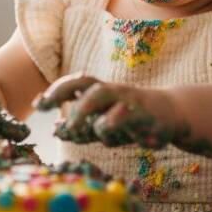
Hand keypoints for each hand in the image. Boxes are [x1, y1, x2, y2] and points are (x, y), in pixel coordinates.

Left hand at [33, 73, 183, 149]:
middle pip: (84, 81)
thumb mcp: (105, 126)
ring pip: (101, 93)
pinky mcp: (142, 112)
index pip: (74, 84)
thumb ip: (83, 128)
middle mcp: (112, 91)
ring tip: (71, 125)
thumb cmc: (134, 120)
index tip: (38, 104)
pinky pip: (123, 114)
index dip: (55, 91)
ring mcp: (127, 99)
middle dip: (61, 91)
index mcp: (101, 91)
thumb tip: (56, 131)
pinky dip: (111, 121)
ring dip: (82, 107)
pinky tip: (103, 130)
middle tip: (45, 105)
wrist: (172, 116)